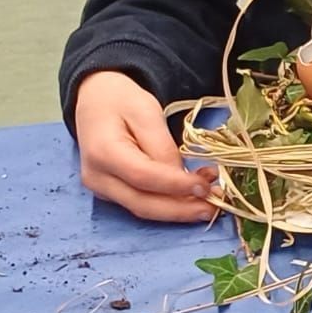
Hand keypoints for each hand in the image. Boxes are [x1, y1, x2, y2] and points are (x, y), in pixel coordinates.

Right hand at [76, 70, 216, 221]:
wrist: (96, 102)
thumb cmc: (122, 102)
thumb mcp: (146, 112)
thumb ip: (162, 145)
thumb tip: (181, 177)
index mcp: (103, 152)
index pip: (143, 177)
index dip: (177, 185)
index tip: (206, 185)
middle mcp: (97, 177)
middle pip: (142, 204)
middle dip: (181, 209)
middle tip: (216, 206)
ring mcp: (102, 188)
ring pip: (142, 209)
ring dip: (179, 209)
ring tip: (211, 202)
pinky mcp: (111, 192)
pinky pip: (141, 203)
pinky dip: (169, 203)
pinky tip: (193, 196)